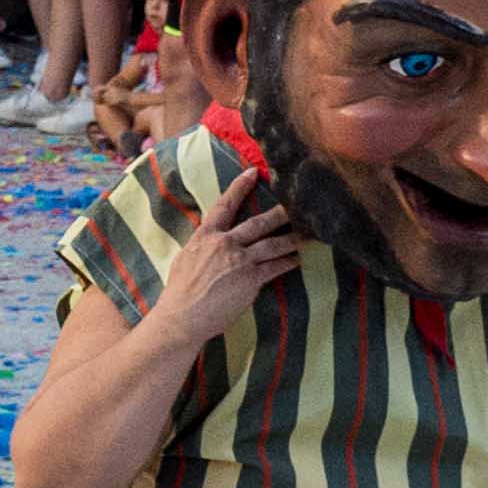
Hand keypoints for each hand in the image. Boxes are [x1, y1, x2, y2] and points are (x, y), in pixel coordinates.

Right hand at [146, 164, 303, 339]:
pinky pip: (275, 267)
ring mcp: (239, 261)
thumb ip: (202, 245)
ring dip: (292, 239)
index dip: (239, 187)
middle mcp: (224, 244)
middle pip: (257, 223)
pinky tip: (296, 260)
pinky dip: (287, 262)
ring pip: (272, 244)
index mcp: (206, 236)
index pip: (224, 205)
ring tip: (307, 234)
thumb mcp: (186, 258)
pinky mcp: (250, 280)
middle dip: (279, 213)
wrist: (183, 315)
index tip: (252, 172)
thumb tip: (210, 239)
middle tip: (296, 203)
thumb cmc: (180, 291)